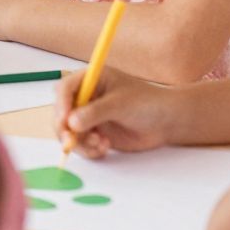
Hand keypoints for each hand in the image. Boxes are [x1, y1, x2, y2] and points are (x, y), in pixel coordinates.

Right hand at [53, 66, 182, 158]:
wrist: (167, 122)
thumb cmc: (147, 103)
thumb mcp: (120, 104)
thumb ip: (95, 113)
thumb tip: (71, 123)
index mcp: (90, 80)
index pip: (65, 89)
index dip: (61, 104)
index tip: (64, 120)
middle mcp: (86, 97)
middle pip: (61, 112)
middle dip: (64, 128)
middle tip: (70, 141)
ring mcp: (89, 116)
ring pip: (69, 131)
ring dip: (80, 141)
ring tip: (100, 144)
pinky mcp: (95, 133)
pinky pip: (81, 144)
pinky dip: (89, 149)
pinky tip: (105, 147)